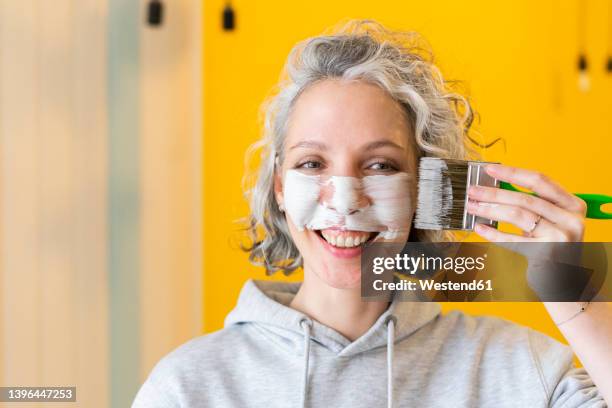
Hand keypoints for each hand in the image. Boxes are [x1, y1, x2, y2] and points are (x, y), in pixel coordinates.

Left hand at [466, 164, 585, 241]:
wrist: (563, 280)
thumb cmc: (551, 246)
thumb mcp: (548, 221)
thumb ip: (531, 204)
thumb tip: (495, 187)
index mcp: (572, 204)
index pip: (540, 181)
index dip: (513, 173)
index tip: (490, 169)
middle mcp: (571, 219)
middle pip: (525, 198)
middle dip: (494, 193)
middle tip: (472, 191)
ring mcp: (561, 236)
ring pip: (517, 215)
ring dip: (490, 209)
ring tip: (472, 207)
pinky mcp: (547, 253)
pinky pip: (512, 239)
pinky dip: (493, 233)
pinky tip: (479, 228)